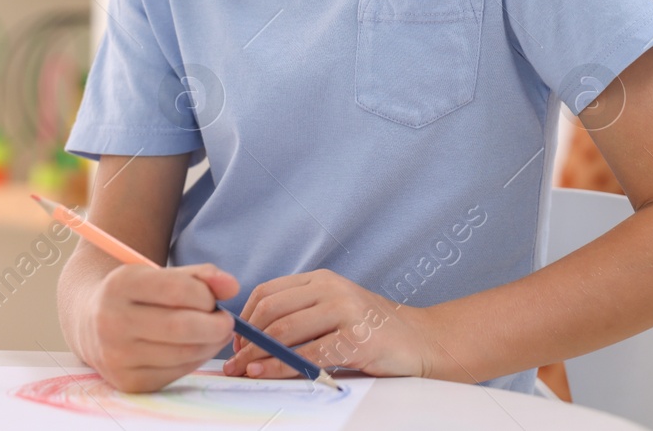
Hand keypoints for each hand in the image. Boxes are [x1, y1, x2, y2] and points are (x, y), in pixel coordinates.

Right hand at [86, 261, 239, 393]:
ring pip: (183, 353)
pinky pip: (176, 372)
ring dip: (210, 344)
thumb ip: (200, 276)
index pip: (177, 290)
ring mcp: (117, 356)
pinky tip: (193, 347)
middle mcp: (111, 322)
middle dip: (216, 324)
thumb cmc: (137, 294)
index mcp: (119, 285)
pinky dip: (195, 359)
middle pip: (182, 327)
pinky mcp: (127, 382)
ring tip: (212, 332)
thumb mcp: (160, 273)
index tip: (217, 297)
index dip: (207, 295)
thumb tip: (233, 286)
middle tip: (226, 321)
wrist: (91, 322)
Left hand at [223, 269, 435, 380]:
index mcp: (321, 279)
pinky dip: (281, 366)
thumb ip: (301, 314)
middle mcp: (331, 289)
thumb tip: (252, 339)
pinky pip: (308, 354)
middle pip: (272, 310)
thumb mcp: (335, 308)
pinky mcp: (356, 338)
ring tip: (242, 370)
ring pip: (286, 331)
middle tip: (232, 361)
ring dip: (257, 355)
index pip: (268, 291)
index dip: (244, 318)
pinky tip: (266, 373)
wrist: (420, 338)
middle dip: (245, 339)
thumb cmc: (372, 328)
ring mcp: (345, 311)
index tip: (234, 342)